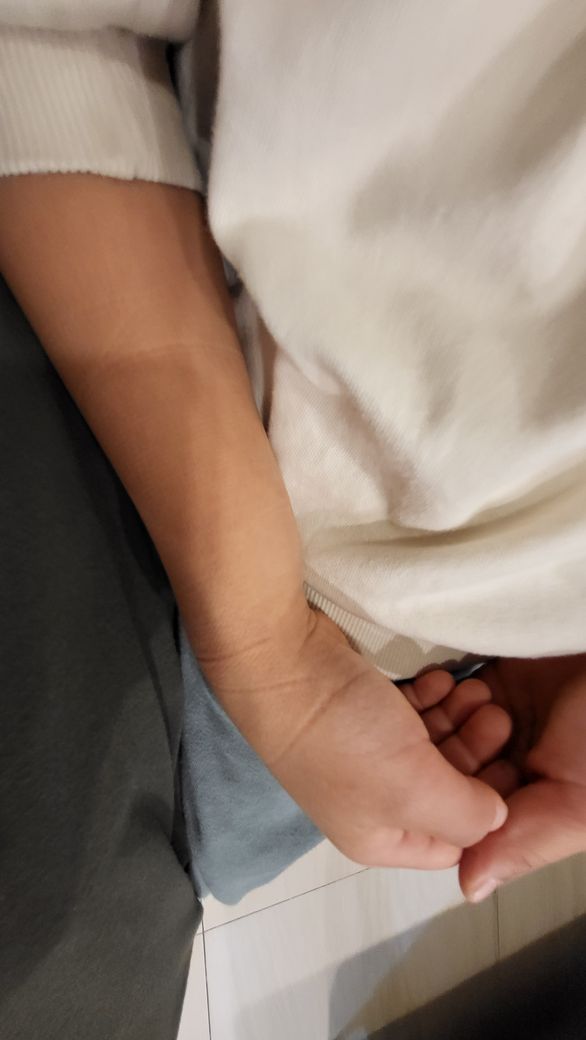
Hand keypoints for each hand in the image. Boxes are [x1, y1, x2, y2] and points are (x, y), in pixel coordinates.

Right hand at [199, 608, 509, 869]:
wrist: (279, 661)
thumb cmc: (344, 735)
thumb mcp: (414, 788)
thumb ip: (467, 814)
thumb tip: (495, 816)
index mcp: (379, 836)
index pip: (453, 843)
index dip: (487, 812)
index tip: (510, 769)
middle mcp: (374, 800)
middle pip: (449, 786)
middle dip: (478, 753)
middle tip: (497, 715)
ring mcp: (368, 751)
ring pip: (435, 744)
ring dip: (461, 718)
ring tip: (475, 689)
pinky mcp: (365, 709)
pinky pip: (415, 712)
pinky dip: (434, 698)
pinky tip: (441, 678)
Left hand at [456, 655, 585, 900]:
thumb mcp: (577, 804)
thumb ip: (523, 842)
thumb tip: (467, 888)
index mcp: (534, 805)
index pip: (469, 814)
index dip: (449, 798)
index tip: (443, 777)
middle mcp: (515, 767)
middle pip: (451, 768)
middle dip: (448, 749)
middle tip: (469, 726)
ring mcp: (504, 720)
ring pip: (447, 727)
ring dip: (447, 713)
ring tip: (477, 697)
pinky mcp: (499, 680)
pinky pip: (453, 689)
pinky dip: (444, 685)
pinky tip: (450, 679)